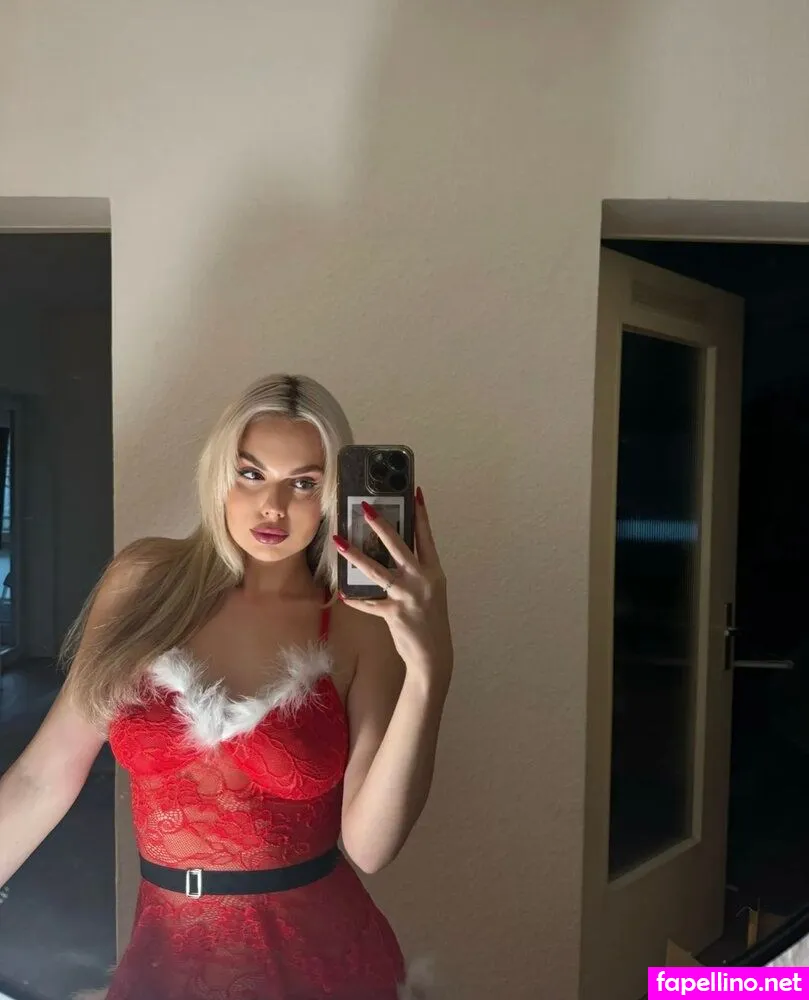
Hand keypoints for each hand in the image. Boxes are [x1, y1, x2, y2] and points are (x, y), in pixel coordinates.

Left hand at [333, 488, 452, 686]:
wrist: (433, 654)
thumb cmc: (430, 620)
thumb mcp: (431, 591)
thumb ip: (416, 571)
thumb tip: (396, 552)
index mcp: (433, 571)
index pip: (426, 537)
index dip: (420, 514)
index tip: (415, 492)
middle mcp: (422, 580)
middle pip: (399, 546)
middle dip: (381, 525)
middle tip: (365, 508)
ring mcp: (407, 596)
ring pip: (377, 570)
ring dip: (356, 555)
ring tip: (339, 542)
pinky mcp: (393, 613)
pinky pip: (369, 602)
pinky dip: (356, 599)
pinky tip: (344, 594)